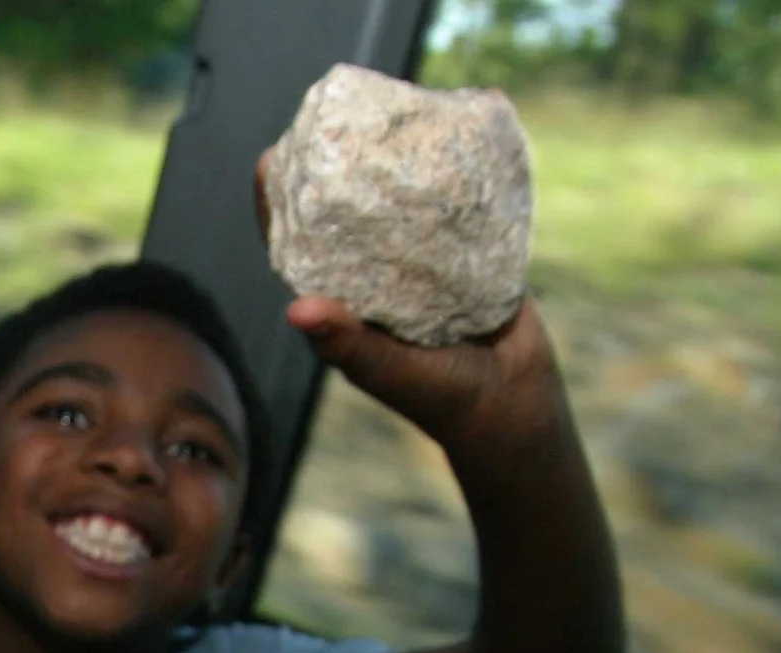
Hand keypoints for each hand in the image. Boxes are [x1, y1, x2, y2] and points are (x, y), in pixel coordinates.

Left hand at [252, 146, 566, 458]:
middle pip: (342, 217)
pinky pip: (448, 212)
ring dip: (388, 170)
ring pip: (395, 210)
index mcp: (344, 303)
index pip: (297, 248)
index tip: (267, 161)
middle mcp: (374, 280)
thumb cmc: (441, 397)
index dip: (278, 207)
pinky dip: (445, 181)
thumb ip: (349, 343)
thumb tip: (296, 310)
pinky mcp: (463, 257)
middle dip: (333, 173)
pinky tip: (443, 142)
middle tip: (330, 124)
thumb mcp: (389, 369)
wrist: (513, 401)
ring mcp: (417, 267)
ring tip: (384, 122)